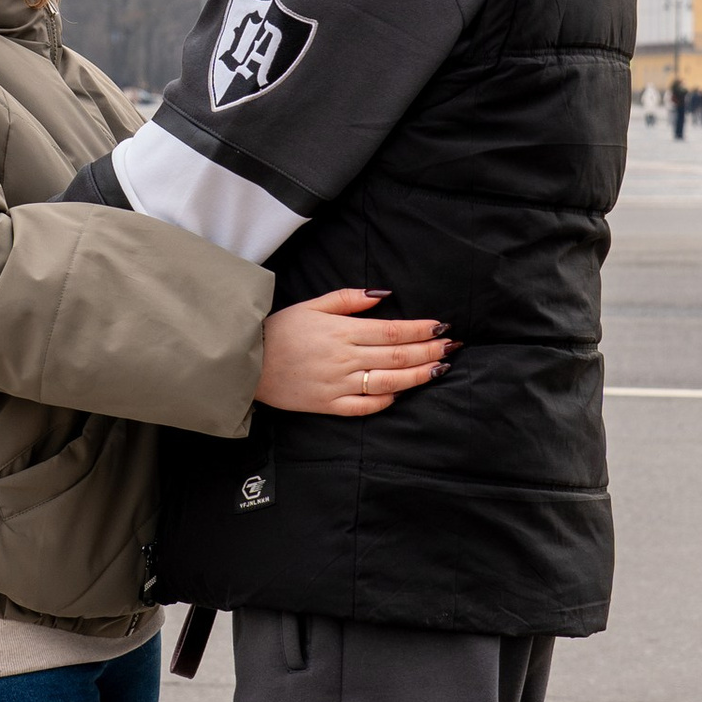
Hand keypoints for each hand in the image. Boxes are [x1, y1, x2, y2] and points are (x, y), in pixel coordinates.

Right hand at [253, 287, 451, 418]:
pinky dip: (386, 400)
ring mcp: (338, 384)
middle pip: (397, 356)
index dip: (420, 329)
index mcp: (342, 331)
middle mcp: (344, 358)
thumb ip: (348, 299)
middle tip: (453, 347)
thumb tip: (384, 295)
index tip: (442, 327)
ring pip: (388, 382)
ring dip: (418, 376)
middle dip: (429, 351)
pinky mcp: (329, 405)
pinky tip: (401, 393)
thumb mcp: (312, 304)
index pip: (392, 331)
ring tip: (439, 369)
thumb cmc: (280, 330)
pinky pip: (365, 406)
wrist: (248, 362)